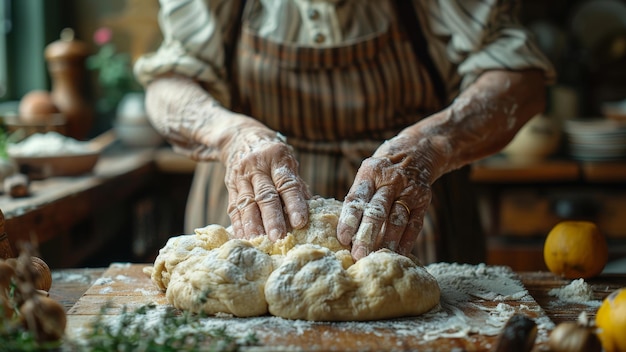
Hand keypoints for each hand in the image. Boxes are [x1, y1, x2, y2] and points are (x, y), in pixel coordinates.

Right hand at [223, 127, 310, 240]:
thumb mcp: (288, 161)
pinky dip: (238, 223)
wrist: (241, 137)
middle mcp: (257, 166)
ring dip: (252, 224)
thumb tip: (315, 208)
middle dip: (272, 218)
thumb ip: (298, 185)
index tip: (300, 223)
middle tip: (278, 237)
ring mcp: (241, 176)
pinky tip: (243, 237)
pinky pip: (233, 206)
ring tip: (258, 241)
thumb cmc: (273, 155)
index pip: (287, 184)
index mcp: (276, 158)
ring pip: (247, 203)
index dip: (294, 203)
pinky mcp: (230, 186)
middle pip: (265, 195)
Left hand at [337, 135, 440, 259]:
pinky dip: (407, 240)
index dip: (349, 219)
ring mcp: (409, 190)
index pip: (357, 198)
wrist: (418, 150)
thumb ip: (358, 197)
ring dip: (387, 240)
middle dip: (366, 234)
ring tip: (378, 256)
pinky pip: (415, 223)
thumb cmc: (383, 169)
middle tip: (358, 254)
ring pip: (397, 218)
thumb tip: (343, 232)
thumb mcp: (368, 173)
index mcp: (370, 172)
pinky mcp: (423, 200)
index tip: (342, 239)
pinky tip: (399, 253)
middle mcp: (390, 180)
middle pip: (377, 210)